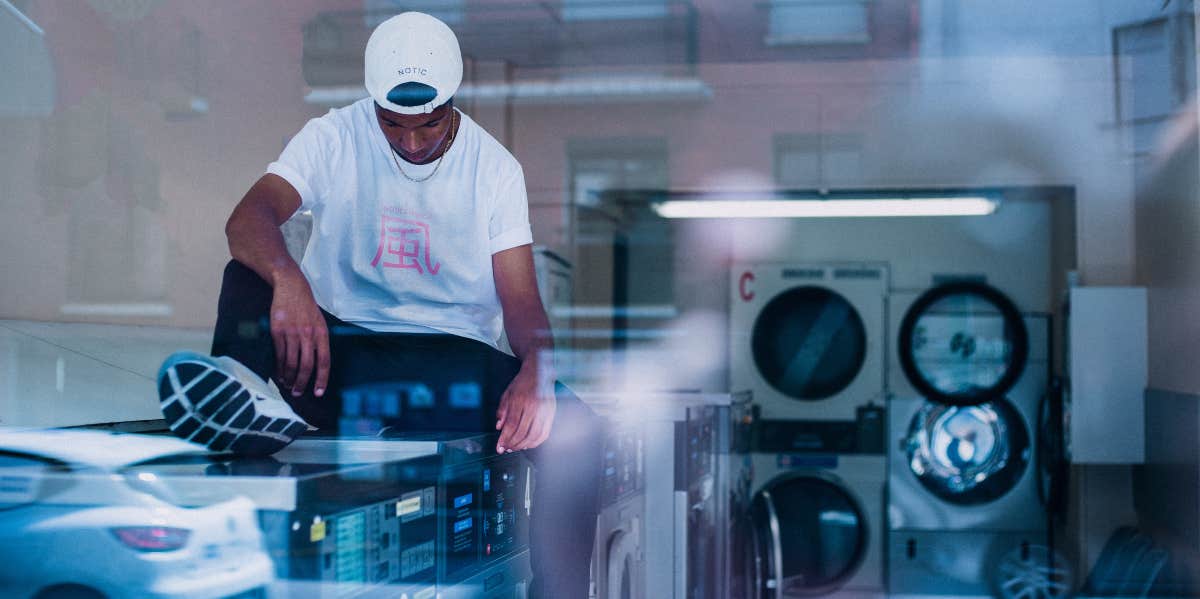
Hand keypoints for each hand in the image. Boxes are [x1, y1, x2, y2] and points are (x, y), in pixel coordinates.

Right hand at [269, 273, 329, 397]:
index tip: (318, 392)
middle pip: (306, 365)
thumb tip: (317, 365)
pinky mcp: (278, 330)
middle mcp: (308, 334)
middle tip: (297, 392)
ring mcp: (292, 333)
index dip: (321, 379)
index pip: (324, 361)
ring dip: (288, 377)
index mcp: (322, 334)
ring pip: (291, 362)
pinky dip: (278, 367)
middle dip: (302, 383)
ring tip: (287, 385)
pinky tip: (278, 373)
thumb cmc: (306, 308)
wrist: (291, 287)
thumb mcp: (320, 323)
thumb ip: (319, 342)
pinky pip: (279, 354)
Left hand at [495, 358, 555, 452]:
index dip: (505, 439)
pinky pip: (545, 433)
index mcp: (520, 400)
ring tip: (515, 448)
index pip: (512, 425)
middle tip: (505, 449)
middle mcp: (533, 406)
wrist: (539, 373)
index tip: (499, 447)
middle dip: (512, 444)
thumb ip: (502, 411)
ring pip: (534, 435)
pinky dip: (536, 442)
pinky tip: (528, 444)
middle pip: (522, 432)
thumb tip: (499, 427)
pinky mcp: (551, 414)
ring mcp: (544, 411)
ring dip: (523, 445)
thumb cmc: (522, 383)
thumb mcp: (507, 394)